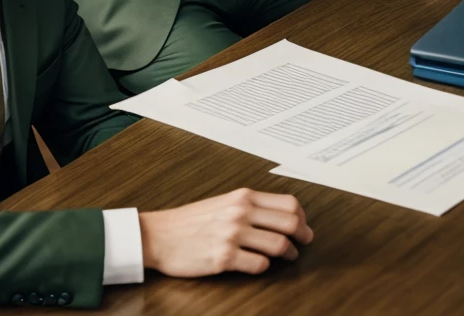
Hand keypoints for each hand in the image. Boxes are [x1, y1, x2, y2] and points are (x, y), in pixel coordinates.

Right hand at [138, 188, 312, 276]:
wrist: (159, 235)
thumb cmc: (190, 221)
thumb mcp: (223, 203)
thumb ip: (249, 206)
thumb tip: (280, 216)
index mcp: (242, 197)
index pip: (288, 203)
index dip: (302, 217)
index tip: (303, 226)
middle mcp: (240, 212)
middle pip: (290, 222)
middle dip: (302, 236)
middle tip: (303, 243)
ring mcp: (232, 235)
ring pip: (279, 244)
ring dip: (288, 254)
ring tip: (287, 257)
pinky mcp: (223, 258)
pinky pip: (258, 264)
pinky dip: (265, 267)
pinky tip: (260, 265)